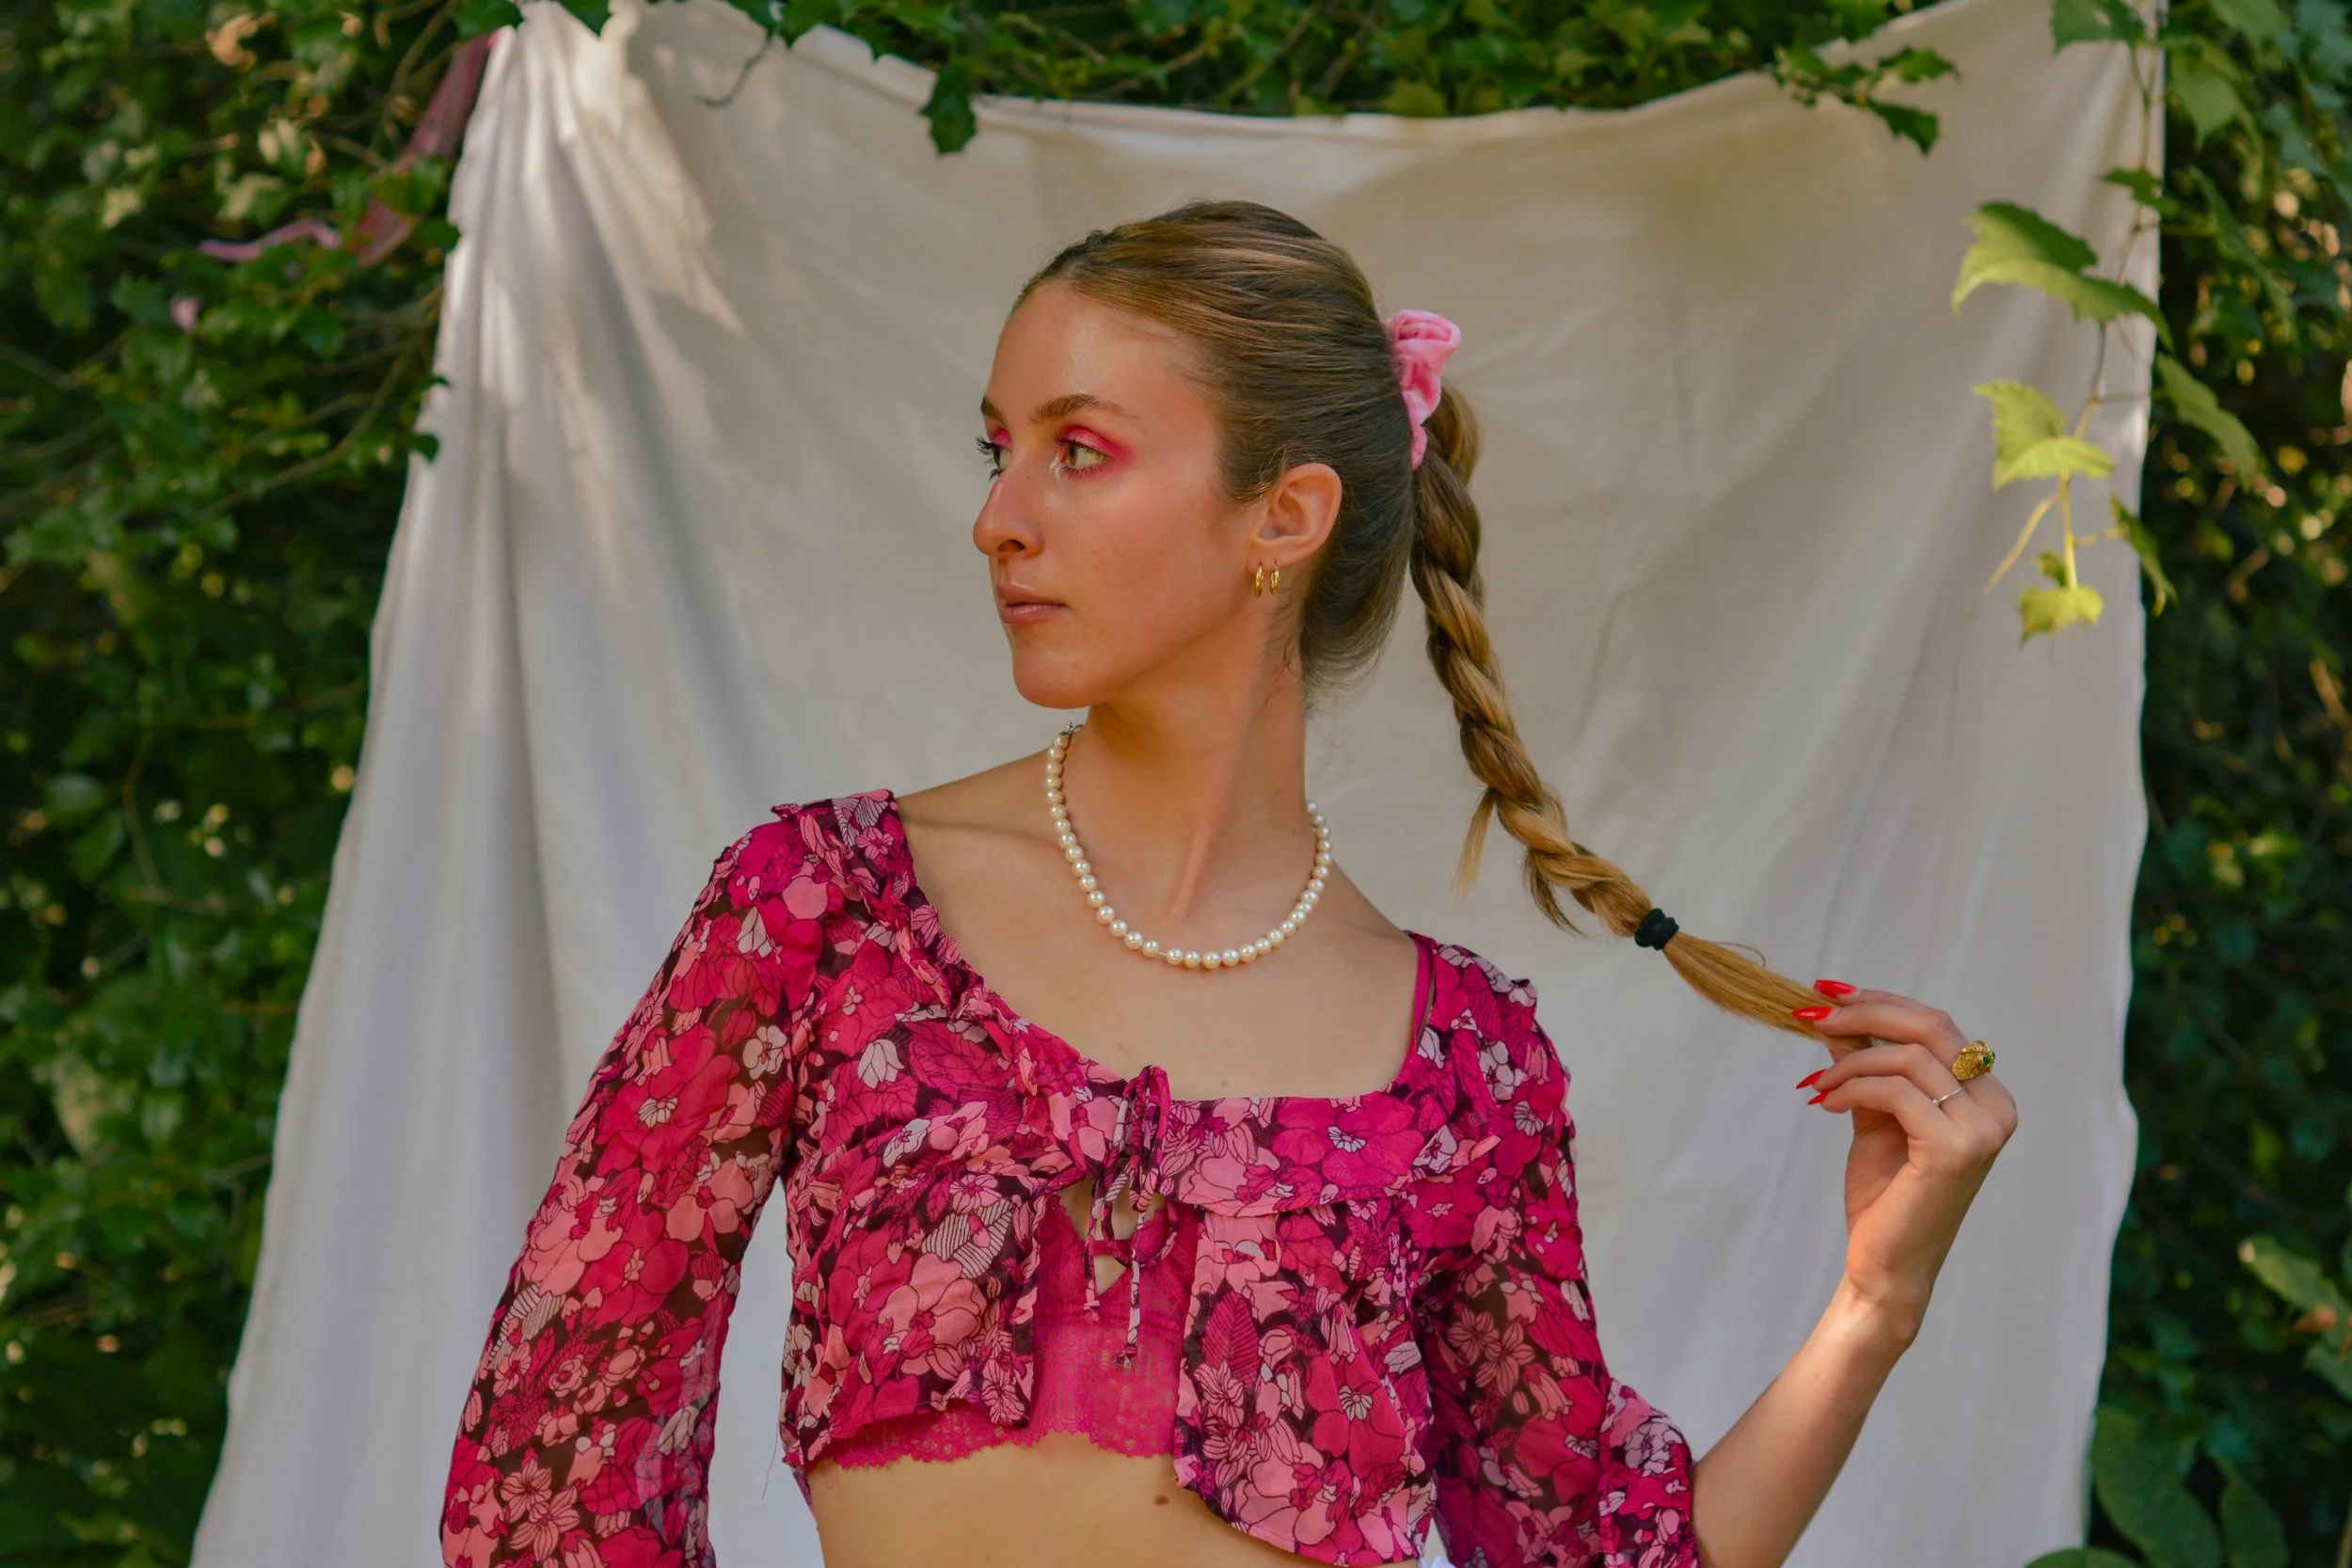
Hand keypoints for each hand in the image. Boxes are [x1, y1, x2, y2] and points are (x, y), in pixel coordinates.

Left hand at [1792, 986, 2017, 1338]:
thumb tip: (1837, 1017)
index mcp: (1988, 1097)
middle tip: (1811, 1016)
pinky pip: (1894, 1092)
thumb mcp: (1875, 1116)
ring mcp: (1982, 1129)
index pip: (1937, 1025)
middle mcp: (1996, 1108)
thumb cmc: (1885, 1195)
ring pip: (1907, 1057)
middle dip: (1863, 1013)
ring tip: (1815, 1086)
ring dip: (1847, 1063)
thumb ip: (1867, 1067)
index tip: (1828, 993)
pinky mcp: (1955, 1149)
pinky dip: (1850, 1088)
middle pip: (1930, 1026)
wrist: (1885, 1265)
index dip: (1881, 1002)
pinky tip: (1824, 1103)